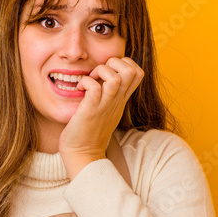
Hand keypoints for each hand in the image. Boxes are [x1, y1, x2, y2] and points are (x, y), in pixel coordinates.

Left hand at [59, 56, 144, 178]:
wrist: (83, 154)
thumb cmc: (90, 131)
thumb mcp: (107, 110)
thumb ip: (110, 94)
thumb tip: (103, 77)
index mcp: (121, 99)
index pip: (138, 72)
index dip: (125, 63)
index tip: (108, 71)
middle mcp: (117, 101)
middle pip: (131, 70)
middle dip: (114, 62)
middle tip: (98, 73)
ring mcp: (105, 106)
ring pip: (115, 77)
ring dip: (101, 71)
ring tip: (90, 79)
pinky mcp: (91, 110)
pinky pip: (94, 87)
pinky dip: (85, 81)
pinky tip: (79, 88)